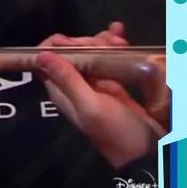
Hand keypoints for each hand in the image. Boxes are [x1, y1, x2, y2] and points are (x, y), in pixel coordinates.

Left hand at [35, 22, 162, 168]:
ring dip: (103, 41)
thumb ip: (69, 81)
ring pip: (90, 52)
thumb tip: (41, 56)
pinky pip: (107, 58)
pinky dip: (114, 45)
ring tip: (122, 42)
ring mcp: (94, 82)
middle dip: (87, 41)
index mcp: (63, 92)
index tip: (76, 42)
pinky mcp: (113, 81)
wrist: (146, 151)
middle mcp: (75, 85)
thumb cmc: (116, 132)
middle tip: (109, 42)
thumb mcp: (91, 107)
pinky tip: (123, 36)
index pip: (46, 61)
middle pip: (71, 52)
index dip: (57, 46)